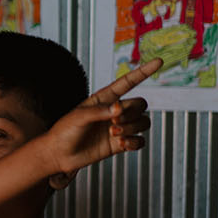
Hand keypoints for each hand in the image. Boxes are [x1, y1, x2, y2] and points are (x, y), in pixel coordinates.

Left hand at [44, 58, 160, 187]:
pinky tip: (121, 144)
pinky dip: (134, 142)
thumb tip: (119, 109)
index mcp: (104, 99)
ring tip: (114, 134)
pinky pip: (140, 141)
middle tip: (114, 122)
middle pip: (140, 105)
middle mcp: (114, 111)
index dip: (144, 72)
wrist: (58, 155)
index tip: (159, 61)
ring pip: (143, 122)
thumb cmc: (64, 132)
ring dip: (133, 128)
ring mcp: (118, 127)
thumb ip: (99, 111)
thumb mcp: (78, 117)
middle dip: (132, 112)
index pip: (128, 82)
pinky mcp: (119, 144)